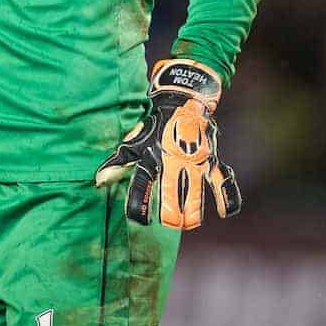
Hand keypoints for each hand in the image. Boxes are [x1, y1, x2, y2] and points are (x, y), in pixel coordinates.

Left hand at [95, 58, 240, 229]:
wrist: (182, 101)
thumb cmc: (155, 127)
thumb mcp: (135, 143)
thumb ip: (118, 164)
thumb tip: (98, 182)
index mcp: (151, 157)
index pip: (141, 185)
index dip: (139, 205)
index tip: (138, 221)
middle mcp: (173, 161)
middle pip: (172, 195)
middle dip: (170, 214)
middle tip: (168, 222)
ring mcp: (194, 161)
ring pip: (196, 194)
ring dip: (192, 213)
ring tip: (188, 223)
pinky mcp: (212, 160)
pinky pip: (222, 182)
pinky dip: (226, 198)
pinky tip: (224, 214)